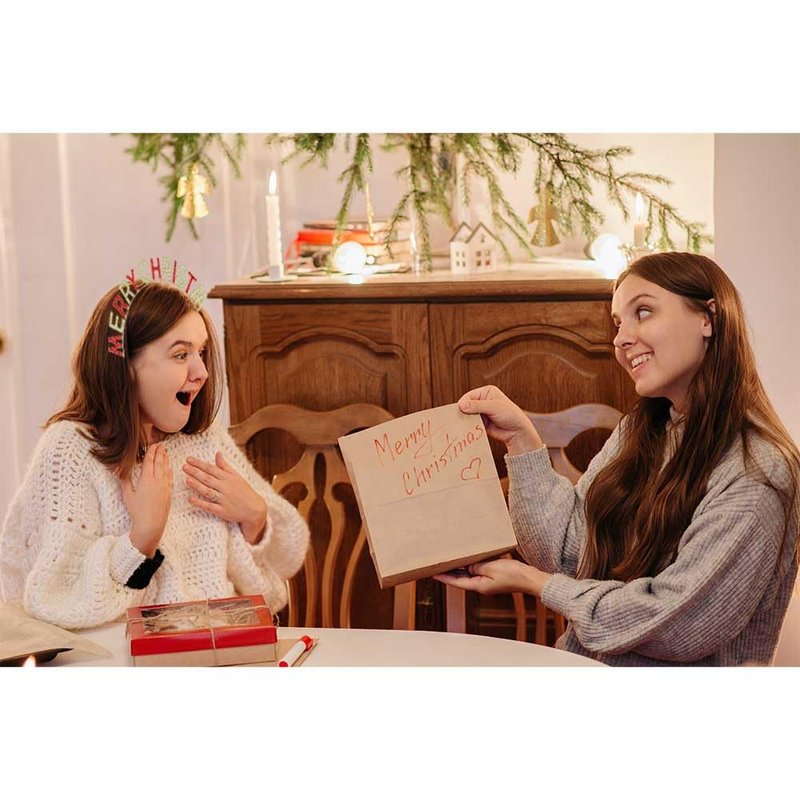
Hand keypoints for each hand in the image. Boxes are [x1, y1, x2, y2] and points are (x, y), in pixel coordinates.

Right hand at [119, 443, 172, 557]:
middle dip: (160, 453)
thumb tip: (116, 469)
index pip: (150, 462)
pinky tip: (170, 469)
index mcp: (146, 480)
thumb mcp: (127, 495)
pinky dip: (169, 472)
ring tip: (166, 453)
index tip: (153, 445)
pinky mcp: (168, 494)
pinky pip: (170, 479)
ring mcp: (165, 487)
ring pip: (166, 470)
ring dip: (166, 460)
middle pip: (159, 463)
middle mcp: (158, 481)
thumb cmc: (137, 511)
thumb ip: (124, 480)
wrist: (151, 524)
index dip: (151, 452)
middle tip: (161, 445)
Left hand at [183, 452, 267, 543]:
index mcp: (228, 478)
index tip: (188, 459)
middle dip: (195, 472)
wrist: (254, 509)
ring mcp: (223, 499)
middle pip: (208, 478)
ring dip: (197, 486)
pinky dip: (200, 503)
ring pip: (208, 491)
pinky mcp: (222, 511)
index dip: (199, 464)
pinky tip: (191, 499)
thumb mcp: (236, 476)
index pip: (211, 468)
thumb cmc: (244, 491)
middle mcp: (225, 487)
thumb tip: (218, 453)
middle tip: (184, 467)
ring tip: (187, 479)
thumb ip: (225, 466)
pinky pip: (210, 506)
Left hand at [433, 558, 549, 596]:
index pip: (457, 582)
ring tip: (449, 561)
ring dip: (460, 568)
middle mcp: (481, 585)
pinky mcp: (494, 576)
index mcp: (479, 586)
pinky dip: (471, 565)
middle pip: (461, 578)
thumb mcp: (492, 568)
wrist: (530, 578)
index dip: (444, 577)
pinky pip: (479, 570)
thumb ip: (477, 567)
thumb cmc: (514, 575)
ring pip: (469, 574)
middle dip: (450, 572)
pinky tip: (469, 558)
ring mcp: (488, 581)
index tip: (433, 574)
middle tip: (438, 565)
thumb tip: (468, 567)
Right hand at [458, 385, 542, 454]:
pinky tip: (468, 429)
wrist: (517, 431)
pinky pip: (471, 423)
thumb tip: (461, 405)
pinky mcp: (481, 422)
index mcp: (486, 392)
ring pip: (467, 415)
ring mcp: (481, 412)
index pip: (470, 396)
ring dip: (465, 420)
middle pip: (467, 405)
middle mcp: (482, 401)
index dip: (464, 403)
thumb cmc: (510, 415)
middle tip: (459, 418)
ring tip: (463, 425)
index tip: (460, 410)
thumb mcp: (494, 407)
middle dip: (463, 412)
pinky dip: (468, 426)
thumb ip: (477, 406)